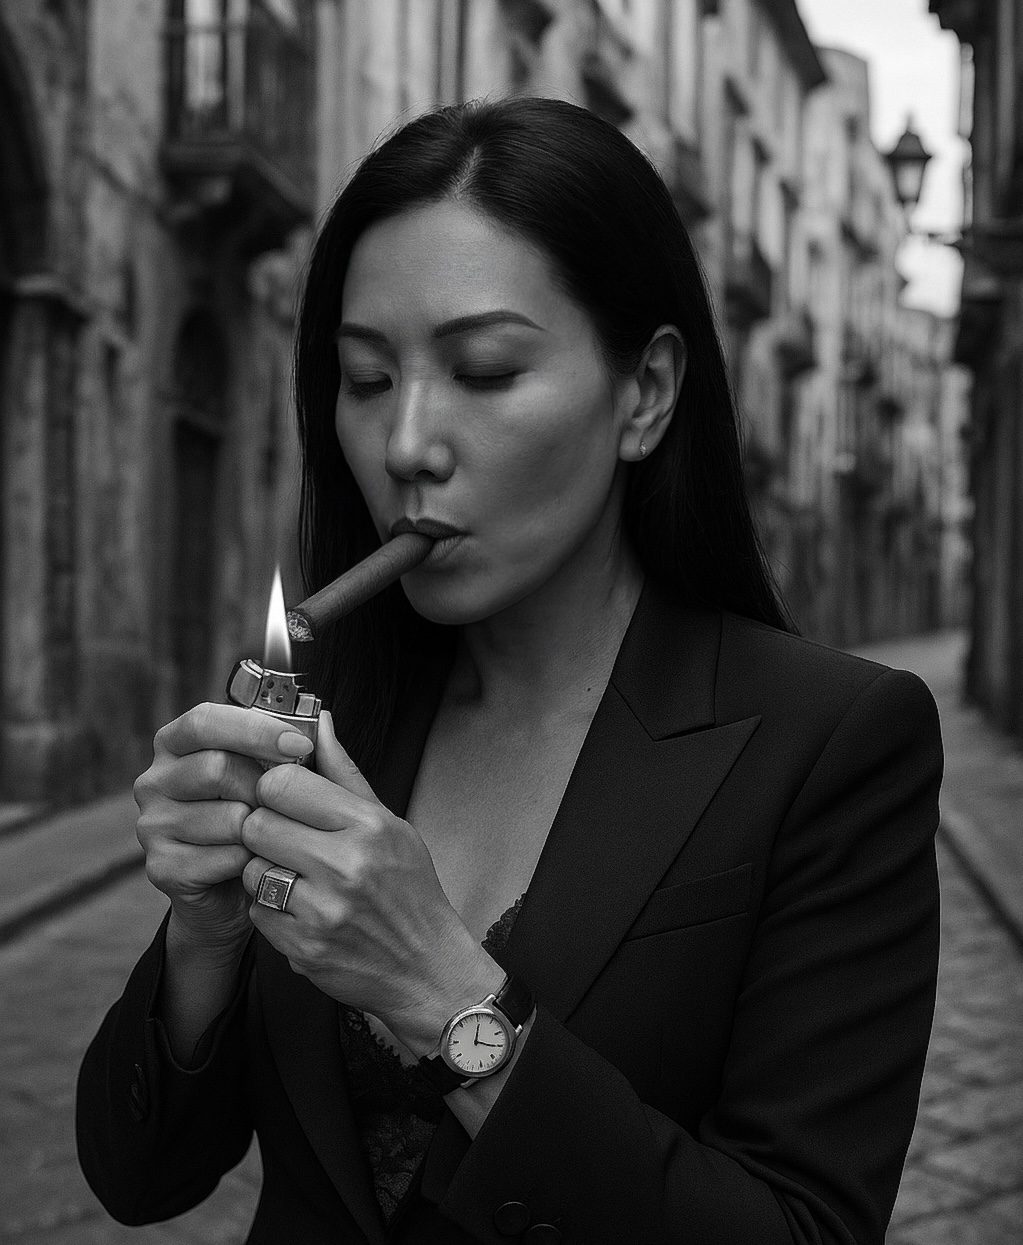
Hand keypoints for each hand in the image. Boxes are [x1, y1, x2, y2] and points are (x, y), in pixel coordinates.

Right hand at [134, 702, 314, 959]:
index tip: (301, 744)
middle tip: (284, 803)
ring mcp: (152, 824)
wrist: (239, 888)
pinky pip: (224, 857)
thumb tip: (323, 717)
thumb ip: (303, 749)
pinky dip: (253, 861)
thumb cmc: (262, 817)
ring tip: (270, 834)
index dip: (255, 730)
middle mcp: (155, 779)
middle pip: (216, 767)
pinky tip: (257, 861)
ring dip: (262, 828)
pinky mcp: (162, 866)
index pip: (205, 721)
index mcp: (177, 743)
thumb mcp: (283, 778)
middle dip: (264, 788)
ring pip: (226, 817)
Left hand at [240, 712, 501, 1053]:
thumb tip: (319, 719)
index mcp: (368, 825)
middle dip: (263, 828)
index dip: (274, 787)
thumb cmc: (409, 890)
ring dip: (265, 871)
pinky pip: (257, 912)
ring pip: (252, 868)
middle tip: (284, 839)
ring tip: (296, 877)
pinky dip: (271, 911)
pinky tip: (300, 910)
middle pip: (257, 823)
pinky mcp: (303, 949)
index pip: (283, 782)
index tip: (284, 798)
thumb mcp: (390, 824)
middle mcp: (346, 865)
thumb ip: (346, 773)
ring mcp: (323, 910)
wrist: (427, 969)